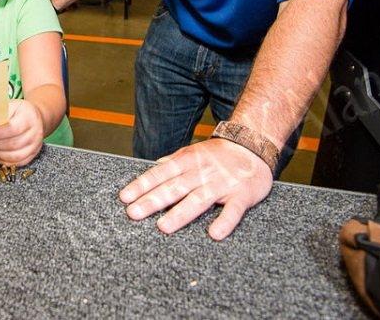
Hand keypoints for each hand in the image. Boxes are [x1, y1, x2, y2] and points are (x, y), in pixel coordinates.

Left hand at [0, 99, 44, 165]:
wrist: (35, 117)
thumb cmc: (19, 111)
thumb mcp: (10, 106)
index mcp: (29, 117)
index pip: (12, 129)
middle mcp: (35, 132)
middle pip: (13, 144)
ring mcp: (36, 145)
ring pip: (15, 156)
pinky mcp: (33, 154)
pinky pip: (18, 162)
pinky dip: (4, 161)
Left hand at [118, 138, 273, 239]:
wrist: (254, 145)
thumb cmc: (219, 154)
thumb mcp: (193, 152)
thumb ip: (173, 162)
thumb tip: (153, 168)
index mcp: (187, 161)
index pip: (160, 174)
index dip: (142, 185)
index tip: (125, 197)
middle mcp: (201, 172)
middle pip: (174, 187)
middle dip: (152, 200)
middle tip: (133, 213)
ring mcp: (222, 183)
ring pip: (199, 199)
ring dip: (180, 213)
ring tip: (163, 227)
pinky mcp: (242, 194)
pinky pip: (233, 210)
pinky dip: (225, 221)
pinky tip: (214, 234)